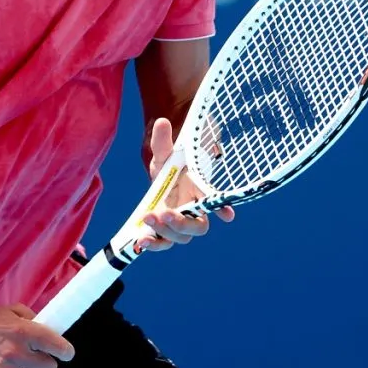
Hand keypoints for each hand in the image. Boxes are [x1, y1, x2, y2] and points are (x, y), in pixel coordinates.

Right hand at [0, 304, 74, 367]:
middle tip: (38, 357)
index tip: (66, 353)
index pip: (57, 347)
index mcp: (22, 331)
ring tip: (23, 366)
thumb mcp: (10, 311)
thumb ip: (32, 320)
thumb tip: (51, 330)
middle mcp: (15, 352)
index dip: (65, 351)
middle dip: (46, 362)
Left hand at [139, 117, 234, 251]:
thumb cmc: (170, 165)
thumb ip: (162, 141)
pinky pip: (163, 242)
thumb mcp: (164, 153)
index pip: (216, 202)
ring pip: (180, 237)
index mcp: (200, 192)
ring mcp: (179, 222)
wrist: (162, 177)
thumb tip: (161, 123)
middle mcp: (193, 211)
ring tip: (147, 224)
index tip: (227, 214)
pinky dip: (153, 245)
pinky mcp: (164, 231)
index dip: (223, 209)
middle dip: (182, 224)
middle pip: (197, 227)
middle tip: (165, 214)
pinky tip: (140, 242)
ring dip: (165, 234)